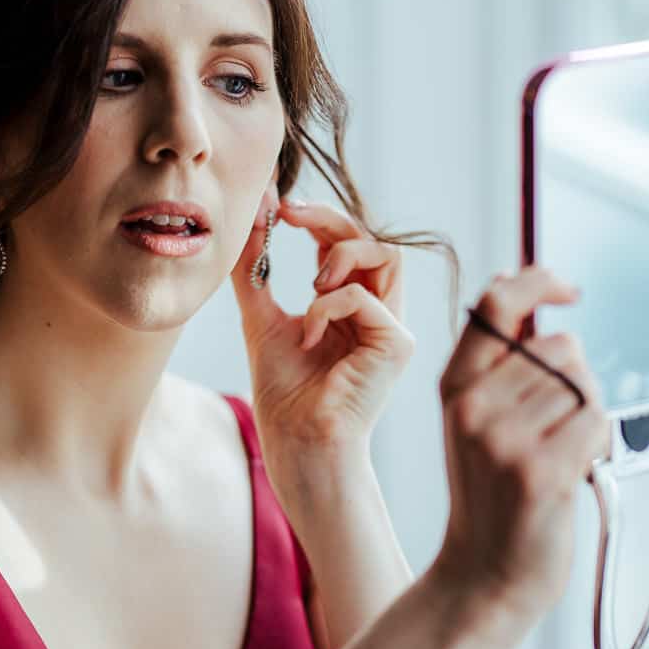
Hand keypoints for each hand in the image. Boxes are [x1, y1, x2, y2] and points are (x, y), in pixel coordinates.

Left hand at [229, 188, 413, 451]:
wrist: (296, 443)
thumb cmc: (283, 392)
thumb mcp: (260, 317)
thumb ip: (254, 270)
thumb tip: (252, 216)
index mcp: (347, 302)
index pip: (344, 241)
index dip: (317, 215)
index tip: (278, 206)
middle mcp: (376, 310)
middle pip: (371, 236)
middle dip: (328, 217)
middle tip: (288, 212)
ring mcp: (392, 326)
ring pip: (386, 254)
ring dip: (340, 254)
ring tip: (311, 285)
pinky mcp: (397, 343)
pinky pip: (364, 297)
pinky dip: (326, 308)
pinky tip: (309, 338)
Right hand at [431, 266, 609, 640]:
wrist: (484, 573)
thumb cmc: (490, 493)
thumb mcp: (473, 417)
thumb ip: (496, 357)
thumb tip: (519, 282)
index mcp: (455, 386)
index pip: (496, 304)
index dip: (537, 281)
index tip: (565, 287)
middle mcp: (473, 407)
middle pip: (560, 347)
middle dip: (576, 379)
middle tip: (555, 425)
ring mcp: (505, 439)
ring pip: (583, 384)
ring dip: (587, 413)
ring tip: (559, 450)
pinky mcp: (541, 471)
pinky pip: (595, 420)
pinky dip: (597, 442)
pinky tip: (572, 467)